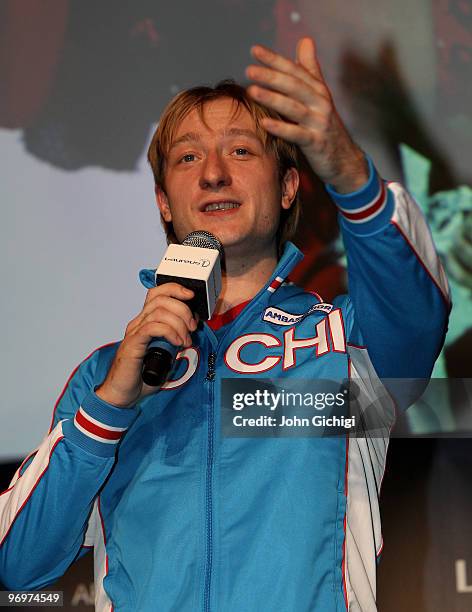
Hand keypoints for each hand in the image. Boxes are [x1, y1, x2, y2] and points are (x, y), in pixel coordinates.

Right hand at [96, 283, 197, 406]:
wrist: (123, 394)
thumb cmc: (141, 375)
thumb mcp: (165, 352)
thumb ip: (175, 337)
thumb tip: (192, 328)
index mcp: (145, 321)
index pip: (158, 293)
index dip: (175, 289)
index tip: (191, 297)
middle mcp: (138, 323)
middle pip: (161, 299)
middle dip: (183, 309)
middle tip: (192, 327)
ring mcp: (135, 332)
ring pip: (159, 311)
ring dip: (179, 323)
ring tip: (186, 340)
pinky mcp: (133, 344)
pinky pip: (152, 327)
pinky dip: (170, 332)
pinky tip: (176, 342)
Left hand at [246, 37, 368, 193]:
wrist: (345, 159)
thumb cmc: (326, 126)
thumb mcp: (319, 96)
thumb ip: (310, 69)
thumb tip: (305, 40)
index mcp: (318, 90)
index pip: (295, 70)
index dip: (275, 59)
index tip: (255, 50)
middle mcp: (320, 103)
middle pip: (294, 85)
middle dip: (271, 76)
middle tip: (249, 69)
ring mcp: (319, 123)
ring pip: (294, 107)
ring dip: (273, 98)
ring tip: (252, 91)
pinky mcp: (316, 143)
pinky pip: (297, 134)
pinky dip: (281, 128)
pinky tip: (264, 123)